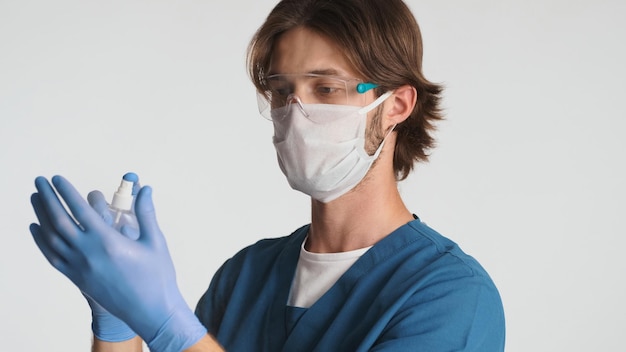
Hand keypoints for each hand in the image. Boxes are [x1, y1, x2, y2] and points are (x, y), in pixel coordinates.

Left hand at [30, 175, 206, 351]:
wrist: (150, 310)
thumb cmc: (157, 275)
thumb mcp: (155, 241)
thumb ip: (146, 213)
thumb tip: (144, 189)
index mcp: (108, 241)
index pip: (80, 210)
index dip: (67, 192)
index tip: (57, 178)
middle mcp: (88, 254)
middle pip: (59, 220)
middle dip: (48, 198)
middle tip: (40, 181)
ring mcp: (79, 268)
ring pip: (52, 238)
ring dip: (41, 216)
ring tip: (36, 198)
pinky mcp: (77, 279)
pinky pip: (53, 257)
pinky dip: (41, 241)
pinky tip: (37, 228)